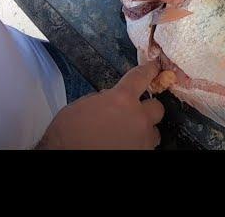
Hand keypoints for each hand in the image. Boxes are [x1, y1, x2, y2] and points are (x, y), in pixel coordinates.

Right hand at [36, 62, 164, 149]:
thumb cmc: (68, 137)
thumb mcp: (80, 107)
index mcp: (121, 99)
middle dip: (148, 109)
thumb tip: (109, 99)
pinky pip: (146, 146)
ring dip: (144, 130)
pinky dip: (138, 145)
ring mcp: (143, 139)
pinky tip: (124, 145)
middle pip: (157, 107)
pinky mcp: (142, 153)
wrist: (68, 158)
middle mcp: (138, 117)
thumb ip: (101, 99)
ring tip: (128, 134)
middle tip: (136, 113)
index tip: (153, 67)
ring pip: (154, 131)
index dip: (149, 70)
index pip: (141, 77)